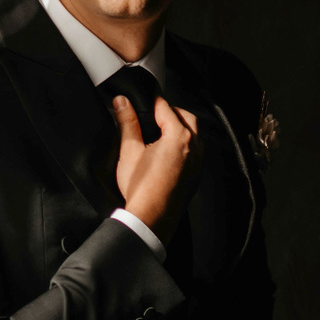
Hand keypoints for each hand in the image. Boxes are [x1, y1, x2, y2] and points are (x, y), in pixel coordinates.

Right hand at [113, 95, 202, 243]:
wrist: (151, 219)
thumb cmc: (141, 187)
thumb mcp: (129, 151)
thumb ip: (127, 123)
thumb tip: (121, 103)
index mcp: (178, 136)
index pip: (166, 108)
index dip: (152, 102)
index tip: (143, 101)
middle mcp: (194, 147)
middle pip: (187, 117)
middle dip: (171, 112)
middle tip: (153, 114)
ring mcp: (198, 163)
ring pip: (195, 135)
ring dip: (181, 128)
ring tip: (161, 132)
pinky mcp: (196, 176)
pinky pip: (196, 152)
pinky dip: (185, 145)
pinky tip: (169, 152)